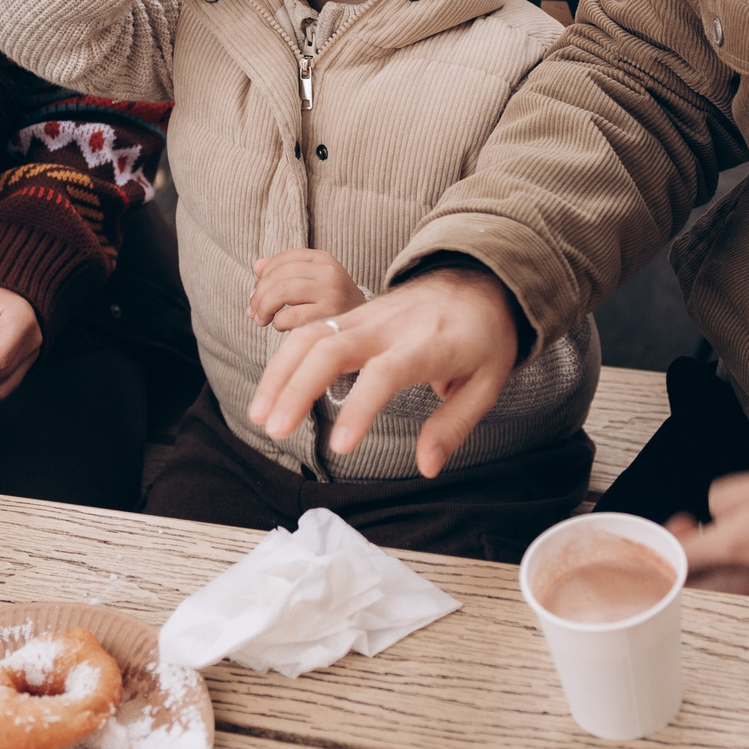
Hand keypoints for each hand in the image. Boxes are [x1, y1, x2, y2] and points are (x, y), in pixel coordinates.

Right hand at [245, 266, 519, 477]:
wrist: (477, 281)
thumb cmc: (483, 337)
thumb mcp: (488, 383)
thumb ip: (454, 425)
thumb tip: (427, 467)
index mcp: (427, 344)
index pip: (385, 373)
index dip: (360, 408)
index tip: (340, 446)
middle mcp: (389, 327)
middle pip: (331, 348)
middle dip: (297, 387)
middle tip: (275, 429)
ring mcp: (366, 317)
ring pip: (310, 335)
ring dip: (280, 373)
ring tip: (260, 416)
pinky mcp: (353, 315)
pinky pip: (310, 332)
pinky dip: (285, 361)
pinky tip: (271, 394)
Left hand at [248, 248, 366, 331]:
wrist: (364, 328)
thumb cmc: (331, 304)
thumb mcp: (311, 282)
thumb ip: (284, 272)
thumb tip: (256, 265)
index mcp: (323, 259)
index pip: (282, 260)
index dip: (262, 277)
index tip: (255, 294)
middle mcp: (329, 272)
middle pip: (278, 276)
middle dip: (258, 295)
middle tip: (253, 312)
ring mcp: (331, 293)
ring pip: (281, 292)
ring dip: (263, 307)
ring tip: (260, 320)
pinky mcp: (330, 315)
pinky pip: (290, 316)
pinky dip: (278, 322)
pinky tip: (280, 326)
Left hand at [668, 469, 748, 600]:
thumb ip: (718, 501)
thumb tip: (714, 513)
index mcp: (729, 550)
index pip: (674, 560)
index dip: (662, 546)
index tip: (672, 531)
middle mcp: (742, 582)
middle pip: (689, 588)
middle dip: (680, 564)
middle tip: (689, 539)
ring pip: (716, 596)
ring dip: (706, 575)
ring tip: (721, 547)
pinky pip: (746, 597)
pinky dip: (736, 582)